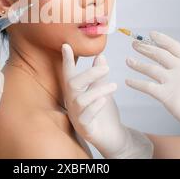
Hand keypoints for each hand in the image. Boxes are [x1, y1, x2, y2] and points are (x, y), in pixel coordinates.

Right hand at [61, 44, 152, 158]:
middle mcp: (73, 103)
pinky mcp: (85, 129)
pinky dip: (94, 108)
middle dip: (88, 74)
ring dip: (97, 90)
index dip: (67, 60)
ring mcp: (77, 116)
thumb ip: (99, 75)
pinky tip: (103, 101)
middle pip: (72, 84)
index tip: (66, 45)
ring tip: (114, 86)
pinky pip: (85, 117)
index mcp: (76, 92)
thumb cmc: (105, 112)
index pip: (69, 74)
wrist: (113, 136)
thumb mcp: (103, 89)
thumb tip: (101, 55)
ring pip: (80, 100)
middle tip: (106, 68)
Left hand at [125, 31, 179, 157]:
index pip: (174, 46)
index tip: (151, 34)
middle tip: (135, 44)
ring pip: (150, 68)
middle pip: (159, 54)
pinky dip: (135, 83)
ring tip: (128, 60)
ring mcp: (174, 82)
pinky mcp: (167, 96)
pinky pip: (147, 87)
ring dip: (137, 64)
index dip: (161, 39)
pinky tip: (128, 81)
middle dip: (145, 48)